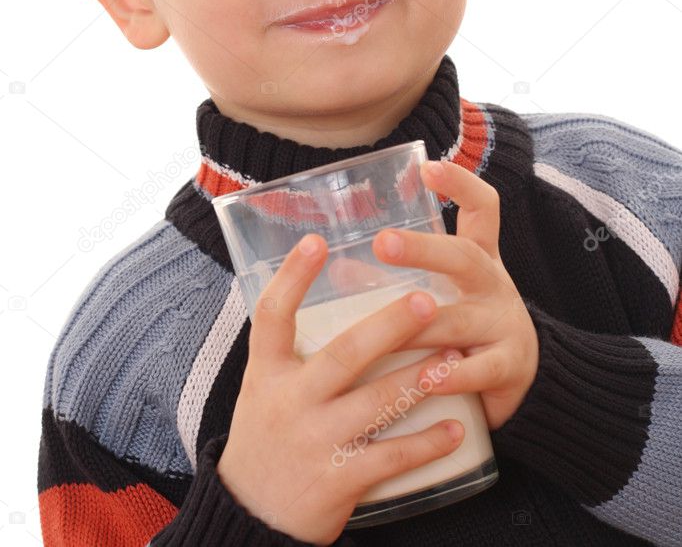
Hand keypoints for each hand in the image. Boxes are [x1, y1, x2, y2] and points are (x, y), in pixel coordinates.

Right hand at [217, 232, 467, 544]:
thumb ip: (290, 350)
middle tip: (426, 299)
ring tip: (453, 358)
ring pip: (375, 403)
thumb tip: (329, 293)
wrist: (250, 519)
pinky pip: (391, 457)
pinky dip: (427, 442)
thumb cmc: (265, 440)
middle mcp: (288, 402)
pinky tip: (456, 428)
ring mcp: (314, 442)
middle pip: (342, 355)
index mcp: (266, 374)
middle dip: (389, 326)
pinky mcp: (338, 481)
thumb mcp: (262, 390)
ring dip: (419, 379)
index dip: (293, 277)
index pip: (272, 316)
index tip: (317, 239)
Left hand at [371, 159, 539, 430]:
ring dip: (426, 323)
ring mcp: (504, 325)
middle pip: (464, 257)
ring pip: (463, 319)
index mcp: (478, 257)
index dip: (460, 184)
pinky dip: (455, 376)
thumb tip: (334, 266)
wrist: (523, 378)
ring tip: (395, 324)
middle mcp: (493, 284)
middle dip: (424, 249)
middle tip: (382, 242)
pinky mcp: (509, 368)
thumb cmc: (466, 323)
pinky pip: (482, 371)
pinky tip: (430, 379)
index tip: (428, 167)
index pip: (482, 207)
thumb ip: (397, 277)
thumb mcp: (441, 291)